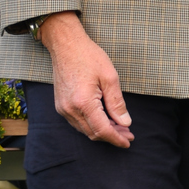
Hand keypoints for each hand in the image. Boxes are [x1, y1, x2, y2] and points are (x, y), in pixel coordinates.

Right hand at [39, 11, 133, 146]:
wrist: (65, 45)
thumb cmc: (89, 56)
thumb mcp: (110, 77)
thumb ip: (117, 103)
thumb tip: (124, 122)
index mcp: (83, 103)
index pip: (102, 130)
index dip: (116, 138)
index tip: (128, 142)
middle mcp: (70, 109)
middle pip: (93, 133)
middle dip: (112, 136)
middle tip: (128, 134)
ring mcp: (63, 108)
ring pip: (85, 130)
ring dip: (102, 131)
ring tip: (119, 128)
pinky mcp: (60, 105)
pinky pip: (77, 122)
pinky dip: (92, 125)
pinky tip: (104, 120)